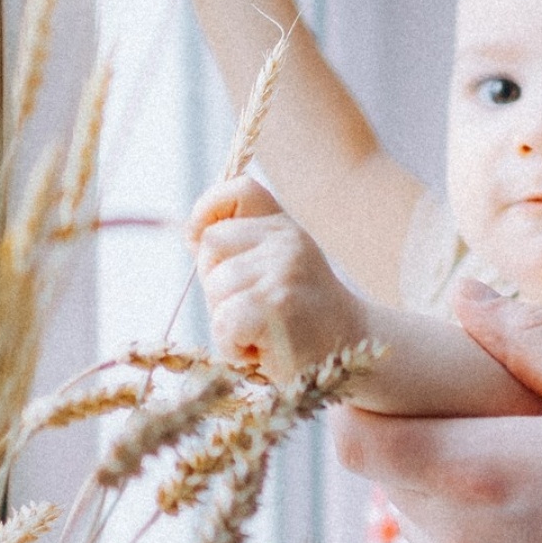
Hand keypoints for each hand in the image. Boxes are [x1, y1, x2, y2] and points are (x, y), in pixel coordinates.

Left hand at [190, 177, 364, 381]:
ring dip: (226, 321)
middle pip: (211, 243)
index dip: (209, 208)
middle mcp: (286, 240)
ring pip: (215, 287)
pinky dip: (233, 346)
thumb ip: (241, 248)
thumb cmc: (301, 319)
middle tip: (250, 309)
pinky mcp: (275, 306)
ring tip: (262, 332)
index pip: (239, 191)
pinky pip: (223, 322)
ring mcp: (283, 270)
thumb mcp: (278, 269)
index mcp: (284, 227)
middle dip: (214, 282)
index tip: (198, 238)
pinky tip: (261, 350)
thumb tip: (192, 233)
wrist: (349, 351)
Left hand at [332, 275, 541, 542]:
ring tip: (517, 468)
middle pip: (388, 482)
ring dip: (446, 492)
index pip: (355, 442)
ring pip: (422, 530)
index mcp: (477, 476)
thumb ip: (529, 340)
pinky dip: (477, 540)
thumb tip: (465, 296)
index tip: (391, 379)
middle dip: (415, 441)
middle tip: (470, 412)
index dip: (356, 405)